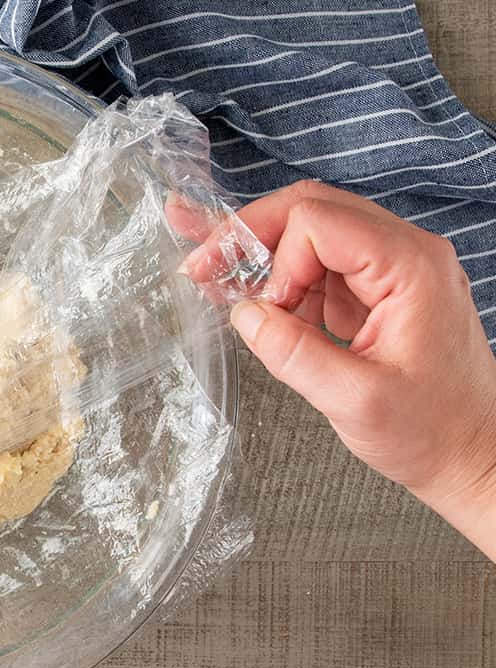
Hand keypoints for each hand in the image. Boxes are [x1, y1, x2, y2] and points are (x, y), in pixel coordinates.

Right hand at [184, 181, 495, 558]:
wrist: (471, 456)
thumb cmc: (431, 433)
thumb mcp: (355, 400)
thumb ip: (294, 353)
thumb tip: (244, 314)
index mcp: (410, 267)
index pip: (318, 222)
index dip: (277, 261)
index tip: (267, 314)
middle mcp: (405, 255)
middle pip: (311, 211)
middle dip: (249, 235)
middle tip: (200, 264)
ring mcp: (391, 272)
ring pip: (310, 234)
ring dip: (258, 256)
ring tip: (208, 274)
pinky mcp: (377, 293)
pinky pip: (318, 267)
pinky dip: (278, 281)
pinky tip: (244, 296)